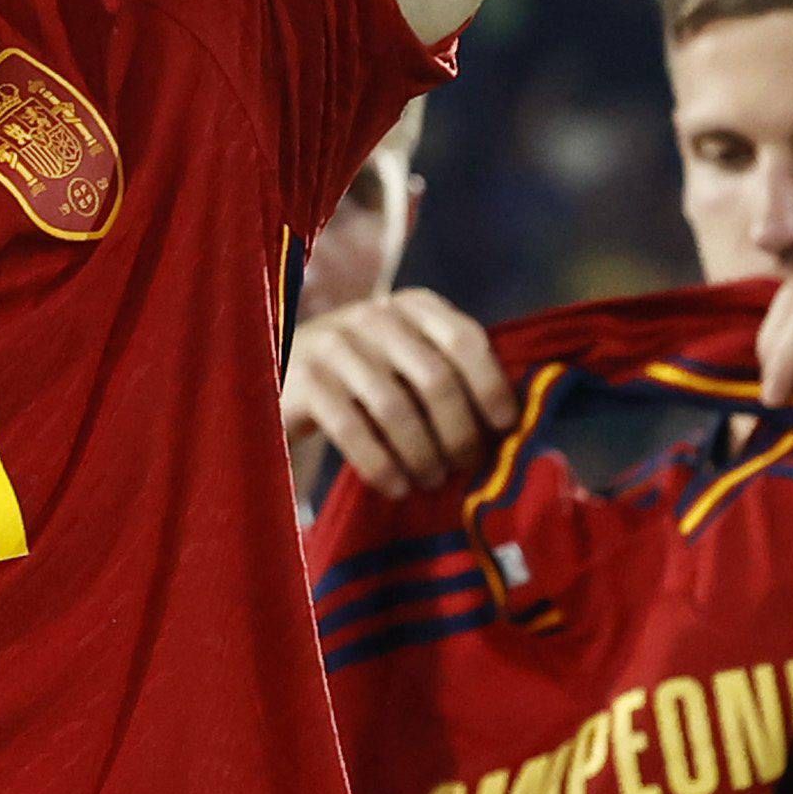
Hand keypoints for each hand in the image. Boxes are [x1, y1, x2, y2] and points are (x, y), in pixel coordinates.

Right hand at [283, 292, 515, 496]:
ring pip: (395, 408)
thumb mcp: (407, 357)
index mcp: (411, 306)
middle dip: (458, 433)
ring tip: (431, 481)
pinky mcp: (305, 379)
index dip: (491, 386)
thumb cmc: (364, 376)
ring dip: (422, 454)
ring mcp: (335, 344)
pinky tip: (395, 487)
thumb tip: (513, 425)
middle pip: (435, 379)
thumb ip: (450, 373)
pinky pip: (352, 429)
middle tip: (464, 467)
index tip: (505, 429)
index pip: (465, 339)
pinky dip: (381, 465)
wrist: (279, 372)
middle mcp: (374, 316)